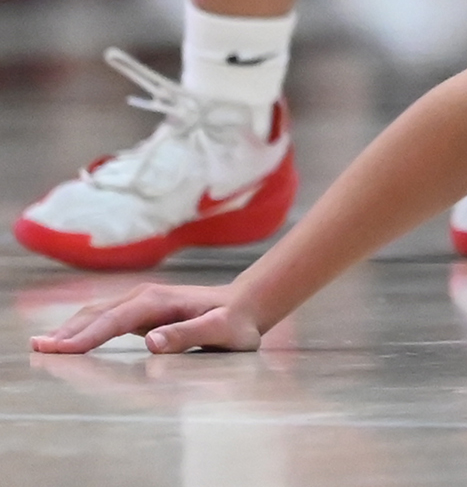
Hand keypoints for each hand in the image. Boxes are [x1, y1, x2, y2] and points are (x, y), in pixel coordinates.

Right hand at [30, 280, 264, 354]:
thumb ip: (189, 334)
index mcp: (160, 301)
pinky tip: (66, 341)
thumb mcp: (222, 330)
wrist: (248, 305)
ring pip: (96, 314)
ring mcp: (141, 302)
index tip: (59, 349)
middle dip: (67, 332)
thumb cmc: (237, 322)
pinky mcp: (140, 311)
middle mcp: (145, 297)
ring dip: (69, 329)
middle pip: (98, 314)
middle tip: (37, 349)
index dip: (86, 335)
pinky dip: (81, 329)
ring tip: (41, 345)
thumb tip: (151, 341)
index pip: (115, 320)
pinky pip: (103, 320)